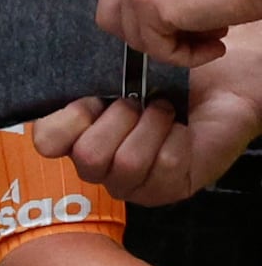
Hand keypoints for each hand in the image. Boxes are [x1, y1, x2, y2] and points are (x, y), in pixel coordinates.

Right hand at [38, 70, 261, 206]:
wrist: (219, 86)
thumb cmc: (167, 78)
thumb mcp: (118, 74)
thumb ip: (83, 86)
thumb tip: (72, 97)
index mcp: (75, 135)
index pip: (45, 142)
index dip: (69, 119)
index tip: (94, 100)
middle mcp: (98, 166)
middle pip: (88, 157)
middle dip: (120, 118)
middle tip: (137, 102)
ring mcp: (130, 184)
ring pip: (127, 164)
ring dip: (152, 126)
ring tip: (163, 112)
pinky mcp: (165, 191)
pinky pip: (164, 164)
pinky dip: (176, 136)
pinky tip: (181, 130)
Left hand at [96, 0, 261, 62]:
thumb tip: (161, 10)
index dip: (146, 16)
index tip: (176, 26)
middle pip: (113, 15)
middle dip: (149, 35)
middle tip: (188, 38)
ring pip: (135, 36)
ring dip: (174, 46)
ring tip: (212, 39)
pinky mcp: (148, 3)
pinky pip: (156, 49)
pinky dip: (186, 57)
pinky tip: (215, 48)